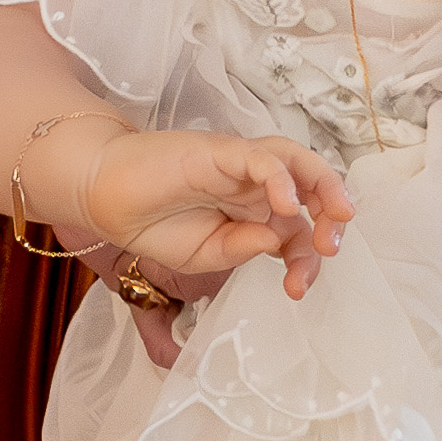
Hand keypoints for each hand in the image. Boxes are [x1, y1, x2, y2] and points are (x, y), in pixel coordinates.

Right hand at [86, 123, 354, 296]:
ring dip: (324, 186)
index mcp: (256, 215)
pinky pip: (261, 158)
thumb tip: (275, 239)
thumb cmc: (154, 223)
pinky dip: (280, 176)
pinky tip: (284, 203)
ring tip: (335, 216)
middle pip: (313, 191)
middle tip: (328, 248)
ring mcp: (242, 166)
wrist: (106, 198)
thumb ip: (241, 250)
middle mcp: (256, 188)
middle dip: (331, 218)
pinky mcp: (222, 151)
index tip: (296, 289)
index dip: (307, 260)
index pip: (299, 232)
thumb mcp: (204, 256)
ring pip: (298, 162)